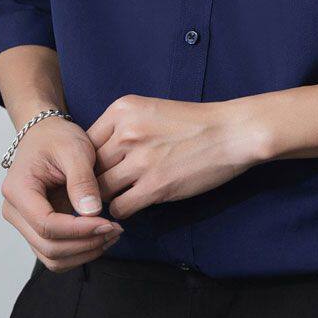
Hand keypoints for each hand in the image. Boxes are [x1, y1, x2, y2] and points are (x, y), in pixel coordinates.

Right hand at [1, 116, 123, 271]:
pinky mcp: (38, 228)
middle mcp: (15, 211)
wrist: (47, 135)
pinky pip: (56, 252)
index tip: (107, 223)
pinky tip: (101, 235)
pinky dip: (80, 250)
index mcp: (18, 190)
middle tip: (115, 230)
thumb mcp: (74, 150)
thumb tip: (91, 212)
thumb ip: (82, 181)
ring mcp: (25, 222)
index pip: (46, 224)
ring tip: (112, 234)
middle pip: (48, 246)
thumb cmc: (57, 138)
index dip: (78, 230)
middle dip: (85, 244)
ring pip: (52, 256)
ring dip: (84, 252)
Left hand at [87, 95, 265, 218]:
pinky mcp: (154, 185)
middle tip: (105, 188)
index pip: (85, 141)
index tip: (99, 168)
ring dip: (109, 197)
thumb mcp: (152, 109)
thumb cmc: (195, 122)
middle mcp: (127, 131)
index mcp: (123, 108)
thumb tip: (97, 155)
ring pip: (101, 189)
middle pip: (90, 167)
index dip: (88, 159)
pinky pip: (120, 206)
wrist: (231, 132)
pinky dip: (124, 209)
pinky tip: (136, 203)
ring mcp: (140, 159)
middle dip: (95, 180)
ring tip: (121, 195)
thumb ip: (123, 127)